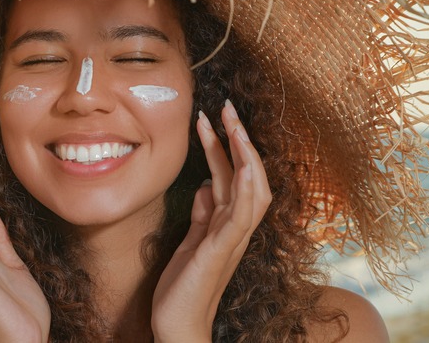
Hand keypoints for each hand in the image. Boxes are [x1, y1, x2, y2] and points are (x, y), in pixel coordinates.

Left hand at [151, 100, 271, 341]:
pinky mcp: (219, 251)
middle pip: (249, 175)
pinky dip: (246, 190)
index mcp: (227, 223)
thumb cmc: (184, 285)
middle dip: (239, 140)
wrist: (177, 325)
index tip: (216, 118)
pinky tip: (243, 168)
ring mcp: (231, 240)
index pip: (236, 176)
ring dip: (244, 155)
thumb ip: (203, 215)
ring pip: (251, 190)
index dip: (230, 146)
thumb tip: (208, 186)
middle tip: (227, 107)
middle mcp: (236, 228)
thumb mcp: (191, 241)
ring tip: (233, 125)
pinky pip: (240, 216)